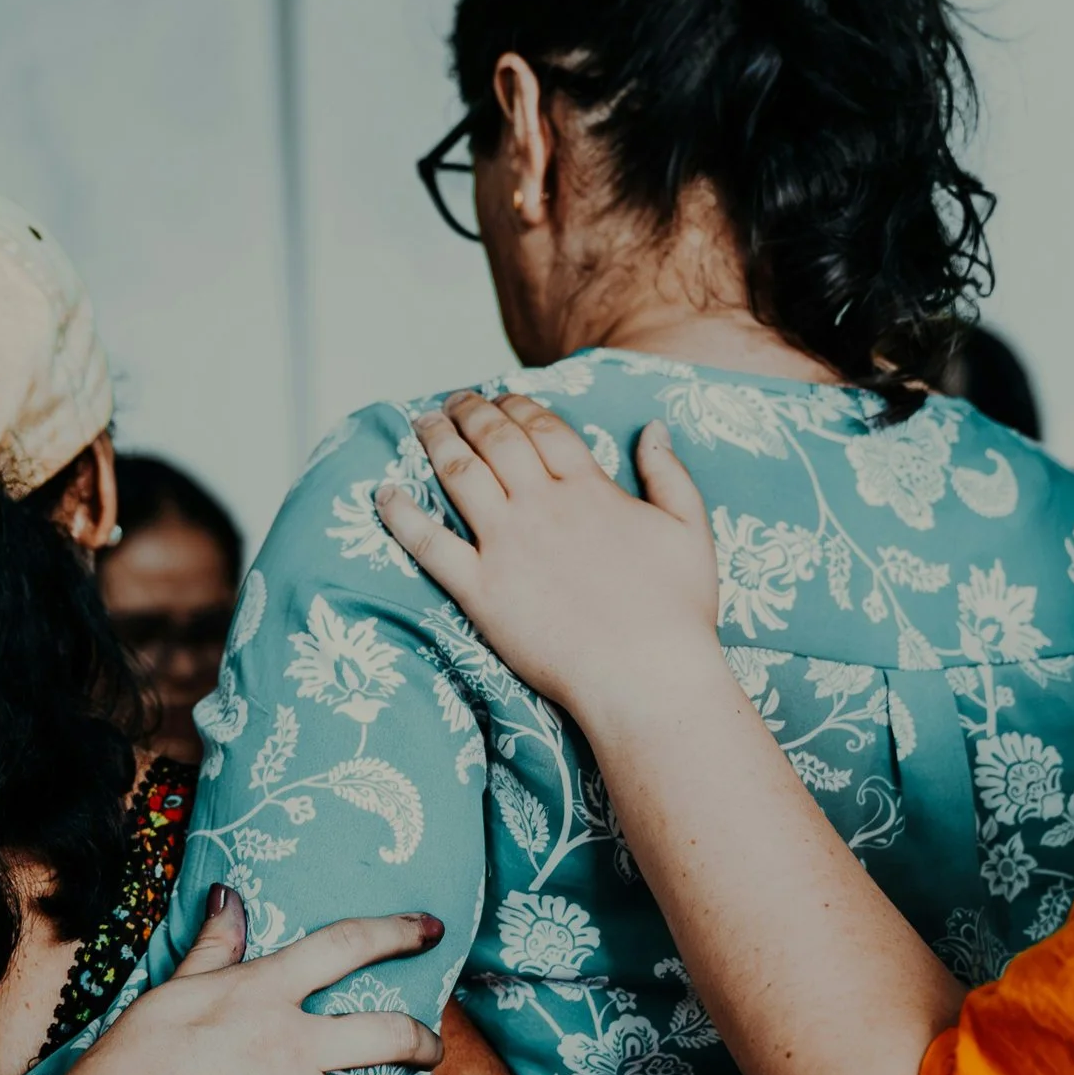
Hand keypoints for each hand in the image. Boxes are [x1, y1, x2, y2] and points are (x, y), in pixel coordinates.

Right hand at [63, 888, 445, 1074]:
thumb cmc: (126, 1065)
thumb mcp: (167, 993)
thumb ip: (213, 949)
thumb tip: (230, 896)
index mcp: (264, 994)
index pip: (348, 946)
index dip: (398, 932)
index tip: (431, 930)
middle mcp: (296, 1047)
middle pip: (395, 1033)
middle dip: (425, 1042)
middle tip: (428, 1049)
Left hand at [376, 390, 719, 729]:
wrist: (647, 676)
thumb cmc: (677, 611)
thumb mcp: (690, 530)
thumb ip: (670, 473)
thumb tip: (654, 427)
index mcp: (590, 490)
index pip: (543, 429)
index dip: (518, 406)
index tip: (502, 398)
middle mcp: (541, 507)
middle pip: (495, 441)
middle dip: (471, 412)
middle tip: (454, 400)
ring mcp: (506, 546)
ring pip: (459, 475)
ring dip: (436, 442)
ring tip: (422, 423)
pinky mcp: (479, 591)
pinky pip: (429, 544)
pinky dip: (402, 515)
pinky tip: (383, 494)